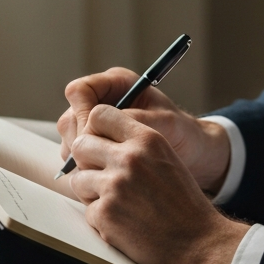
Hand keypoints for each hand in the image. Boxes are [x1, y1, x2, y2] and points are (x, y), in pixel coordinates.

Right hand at [57, 67, 230, 192]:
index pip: (79, 92)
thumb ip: (132, 120)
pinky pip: (77, 156)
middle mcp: (101, 102)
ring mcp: (96, 127)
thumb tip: (98, 124)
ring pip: (70, 140)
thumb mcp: (164, 124)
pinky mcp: (97, 147)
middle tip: (99, 161)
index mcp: (116, 84)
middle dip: (79, 141)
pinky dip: (85, 168)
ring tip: (104, 171)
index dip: (82, 113)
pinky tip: (103, 178)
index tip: (96, 135)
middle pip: (69, 118)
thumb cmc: (184, 134)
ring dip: (80, 157)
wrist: (194, 154)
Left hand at [68, 105, 249, 263]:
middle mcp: (129, 158)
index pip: (100, 114)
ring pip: (78, 179)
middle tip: (101, 177)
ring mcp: (115, 186)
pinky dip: (102, 220)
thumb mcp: (166, 159)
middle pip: (81, 144)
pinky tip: (124, 223)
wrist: (200, 243)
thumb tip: (95, 139)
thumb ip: (134, 145)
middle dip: (86, 161)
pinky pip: (87, 210)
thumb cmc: (184, 204)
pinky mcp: (106, 214)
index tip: (98, 143)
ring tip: (117, 204)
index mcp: (147, 139)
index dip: (94, 129)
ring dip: (91, 192)